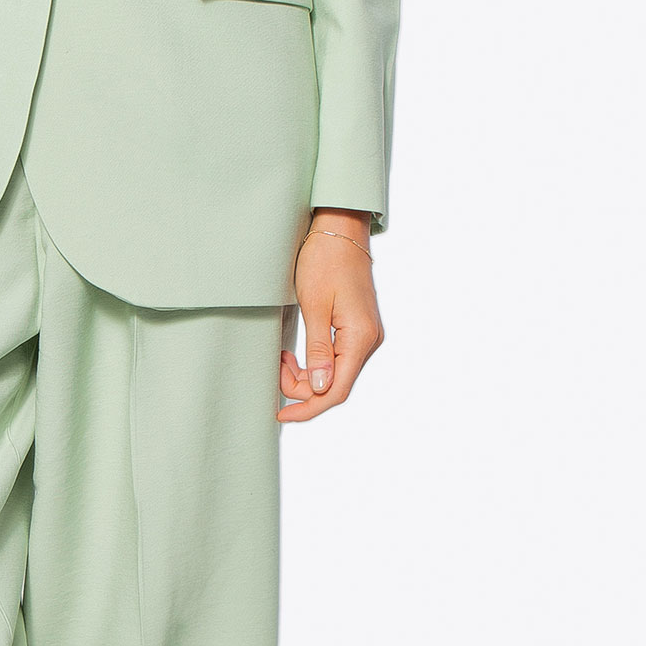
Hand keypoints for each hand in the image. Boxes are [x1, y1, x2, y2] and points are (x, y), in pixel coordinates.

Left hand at [278, 210, 383, 421]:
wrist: (340, 230)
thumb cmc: (324, 261)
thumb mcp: (313, 306)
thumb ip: (317, 351)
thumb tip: (318, 388)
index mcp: (361, 337)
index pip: (337, 390)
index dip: (308, 408)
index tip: (281, 414)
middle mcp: (370, 340)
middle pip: (336, 385)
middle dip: (301, 387)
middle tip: (275, 366)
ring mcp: (366, 335)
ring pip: (335, 374)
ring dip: (305, 374)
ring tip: (282, 356)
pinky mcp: (358, 329)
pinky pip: (337, 358)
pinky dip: (314, 363)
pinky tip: (294, 354)